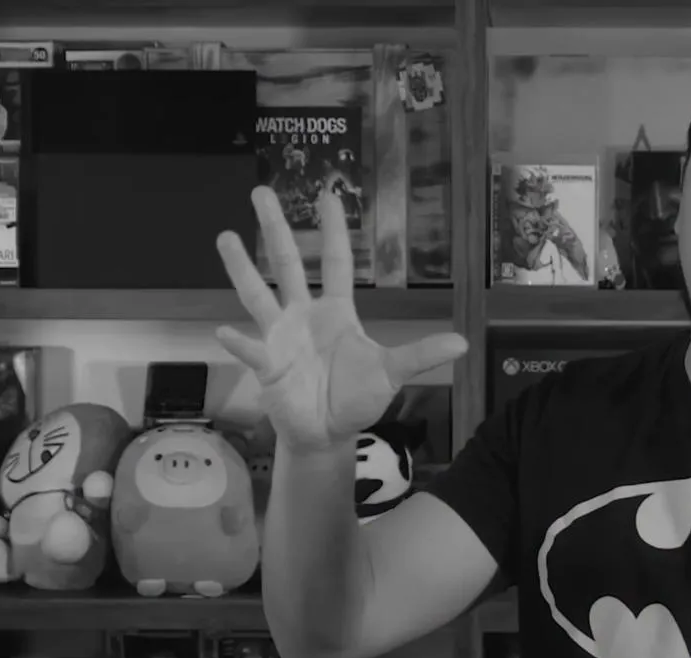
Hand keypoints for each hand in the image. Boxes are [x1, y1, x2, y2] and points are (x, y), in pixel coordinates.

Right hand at [215, 188, 467, 452]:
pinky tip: (226, 332)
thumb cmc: (356, 398)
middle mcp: (304, 316)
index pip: (335, 261)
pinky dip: (239, 343)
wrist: (327, 432)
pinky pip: (252, 351)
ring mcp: (281, 337)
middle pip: (288, 264)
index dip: (333, 229)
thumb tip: (464, 343)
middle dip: (276, 228)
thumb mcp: (391, 373)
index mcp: (336, 311)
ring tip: (225, 236)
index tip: (327, 195)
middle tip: (261, 191)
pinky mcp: (268, 366)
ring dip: (242, 268)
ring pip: (258, 296)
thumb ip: (421, 355)